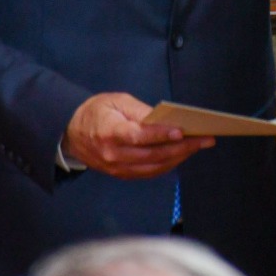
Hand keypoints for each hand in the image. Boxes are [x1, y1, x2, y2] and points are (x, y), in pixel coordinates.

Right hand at [62, 93, 213, 178]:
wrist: (71, 133)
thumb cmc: (96, 112)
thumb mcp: (115, 101)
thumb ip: (140, 111)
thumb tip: (165, 120)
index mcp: (109, 132)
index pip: (138, 137)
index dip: (160, 135)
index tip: (180, 131)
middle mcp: (113, 154)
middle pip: (152, 154)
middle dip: (181, 147)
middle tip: (204, 139)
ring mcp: (117, 168)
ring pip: (154, 166)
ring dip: (179, 157)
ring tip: (199, 146)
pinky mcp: (121, 174)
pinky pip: (149, 172)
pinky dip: (168, 164)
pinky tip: (182, 154)